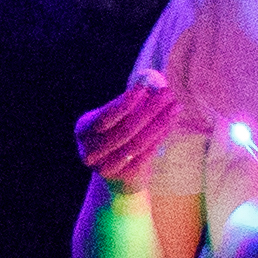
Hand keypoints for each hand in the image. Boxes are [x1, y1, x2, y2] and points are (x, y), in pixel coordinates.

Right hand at [73, 68, 185, 188]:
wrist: (120, 172)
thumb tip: (153, 79)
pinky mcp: (123, 177)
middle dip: (150, 109)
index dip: (127, 101)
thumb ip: (134, 99)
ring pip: (138, 143)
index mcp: (83, 129)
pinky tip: (171, 123)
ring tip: (175, 106)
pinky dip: (159, 138)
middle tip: (168, 93)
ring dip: (160, 123)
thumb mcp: (121, 116)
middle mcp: (89, 151)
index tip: (146, 84)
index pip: (106, 115)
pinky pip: (145, 156)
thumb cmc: (121, 133)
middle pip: (125, 130)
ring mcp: (105, 167)